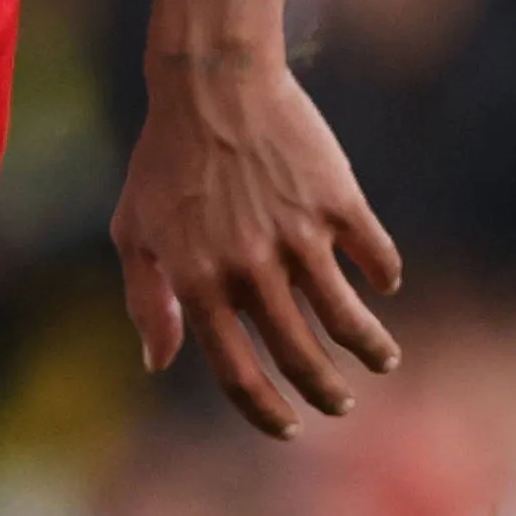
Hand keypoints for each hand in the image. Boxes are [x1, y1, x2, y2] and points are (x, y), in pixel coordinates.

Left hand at [113, 5, 402, 438]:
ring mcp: (297, 236)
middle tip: (341, 404)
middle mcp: (250, 268)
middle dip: (325, 391)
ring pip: (347, 317)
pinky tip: (383, 288)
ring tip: (383, 360)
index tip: (288, 429)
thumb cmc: (163, 162)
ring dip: (370, 347)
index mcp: (198, 283)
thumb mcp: (132, 232)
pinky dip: (382, 277)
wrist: (211, 87)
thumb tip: (158, 363)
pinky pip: (373, 255)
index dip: (263, 410)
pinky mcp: (337, 202)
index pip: (235, 371)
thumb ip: (147, 300)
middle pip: (298, 354)